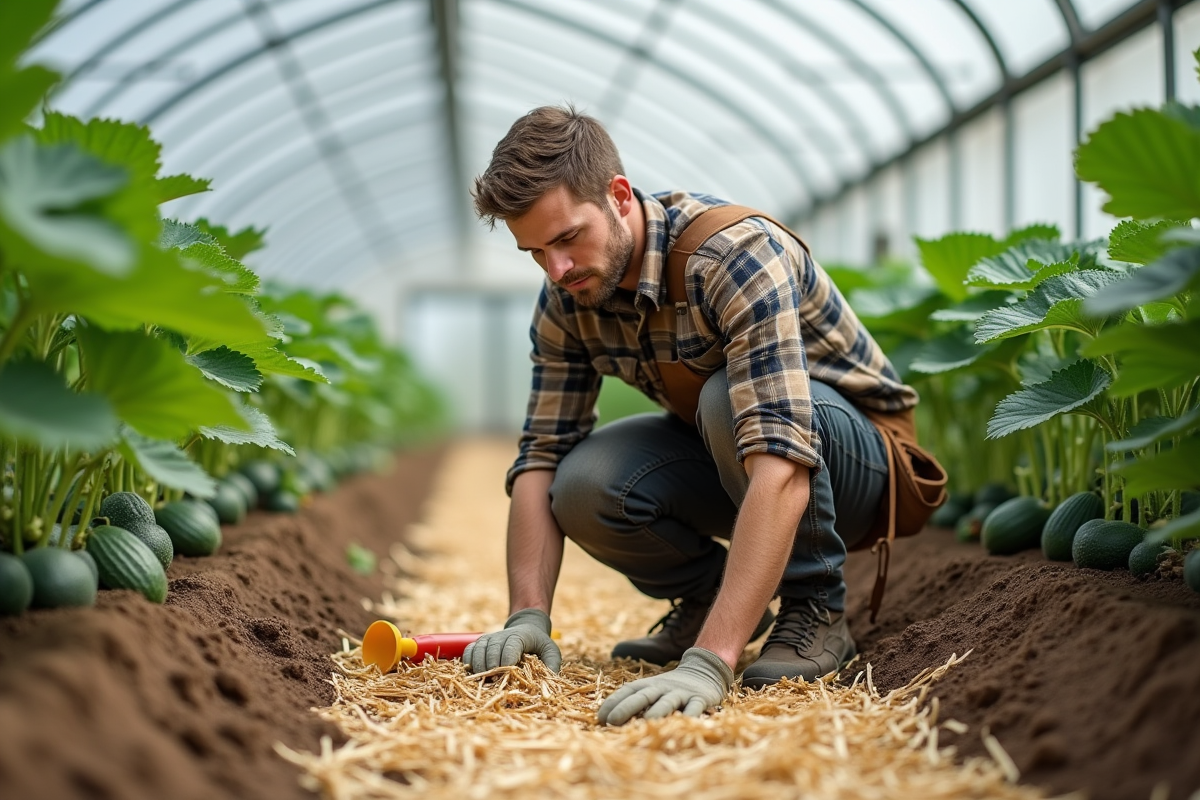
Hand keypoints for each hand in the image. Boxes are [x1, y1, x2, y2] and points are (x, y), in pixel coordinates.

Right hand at [464, 608, 561, 673]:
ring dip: (479, 668)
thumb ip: (552, 663)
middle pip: (492, 651)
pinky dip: (467, 664)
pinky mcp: (478, 643)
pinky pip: (468, 652)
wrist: (525, 627)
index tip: (507, 674)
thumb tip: (549, 680)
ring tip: (485, 682)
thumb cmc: (538, 643)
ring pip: (477, 651)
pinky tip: (473, 675)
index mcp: (519, 636)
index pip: (510, 647)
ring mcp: (488, 639)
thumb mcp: (551, 650)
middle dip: (492, 668)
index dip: (507, 661)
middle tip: (495, 683)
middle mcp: (501, 636)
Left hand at [597, 648, 732, 725]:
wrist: (704, 672)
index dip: (613, 703)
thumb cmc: (670, 689)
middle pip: (642, 696)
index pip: (627, 691)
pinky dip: (689, 716)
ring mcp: (681, 693)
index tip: (600, 718)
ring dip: (656, 711)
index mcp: (648, 685)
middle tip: (612, 721)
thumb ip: (634, 703)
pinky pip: (694, 708)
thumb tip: (607, 721)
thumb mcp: (652, 690)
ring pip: (667, 702)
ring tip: (646, 722)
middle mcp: (662, 688)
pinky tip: (683, 724)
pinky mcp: (700, 700)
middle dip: (626, 708)